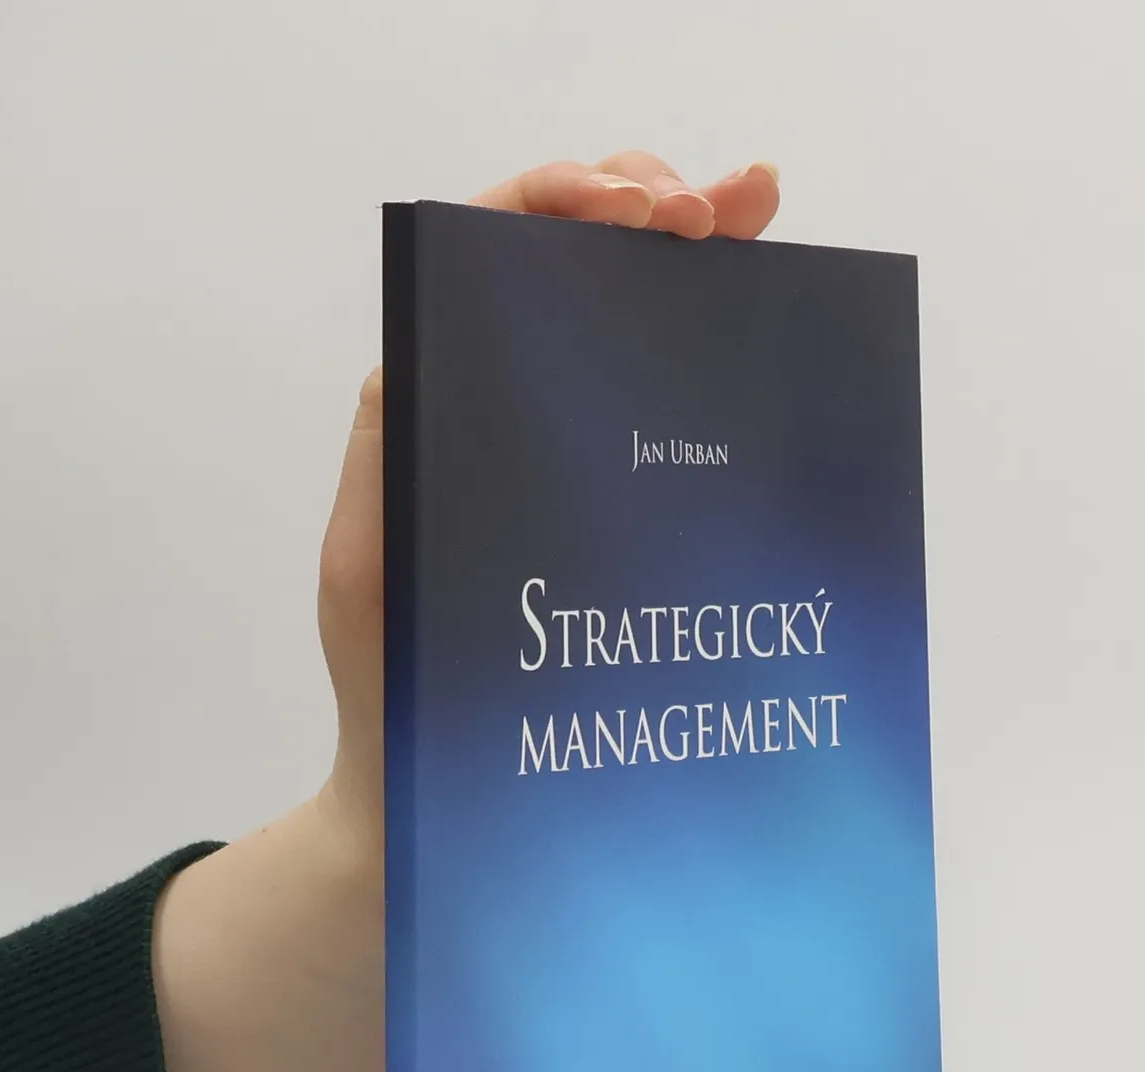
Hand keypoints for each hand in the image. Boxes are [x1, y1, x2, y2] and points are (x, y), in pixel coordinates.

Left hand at [316, 154, 780, 852]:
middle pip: (578, 261)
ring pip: (637, 317)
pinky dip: (726, 345)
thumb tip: (423, 344)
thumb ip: (388, 461)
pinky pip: (676, 410)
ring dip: (702, 249)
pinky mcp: (627, 512)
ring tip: (757, 208)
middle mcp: (509, 408)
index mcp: (440, 399)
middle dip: (649, 202)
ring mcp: (576, 455)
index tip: (635, 212)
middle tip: (713, 213)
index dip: (564, 202)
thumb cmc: (393, 690)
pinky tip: (777, 303)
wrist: (438, 797)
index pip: (493, 252)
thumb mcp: (366, 569)